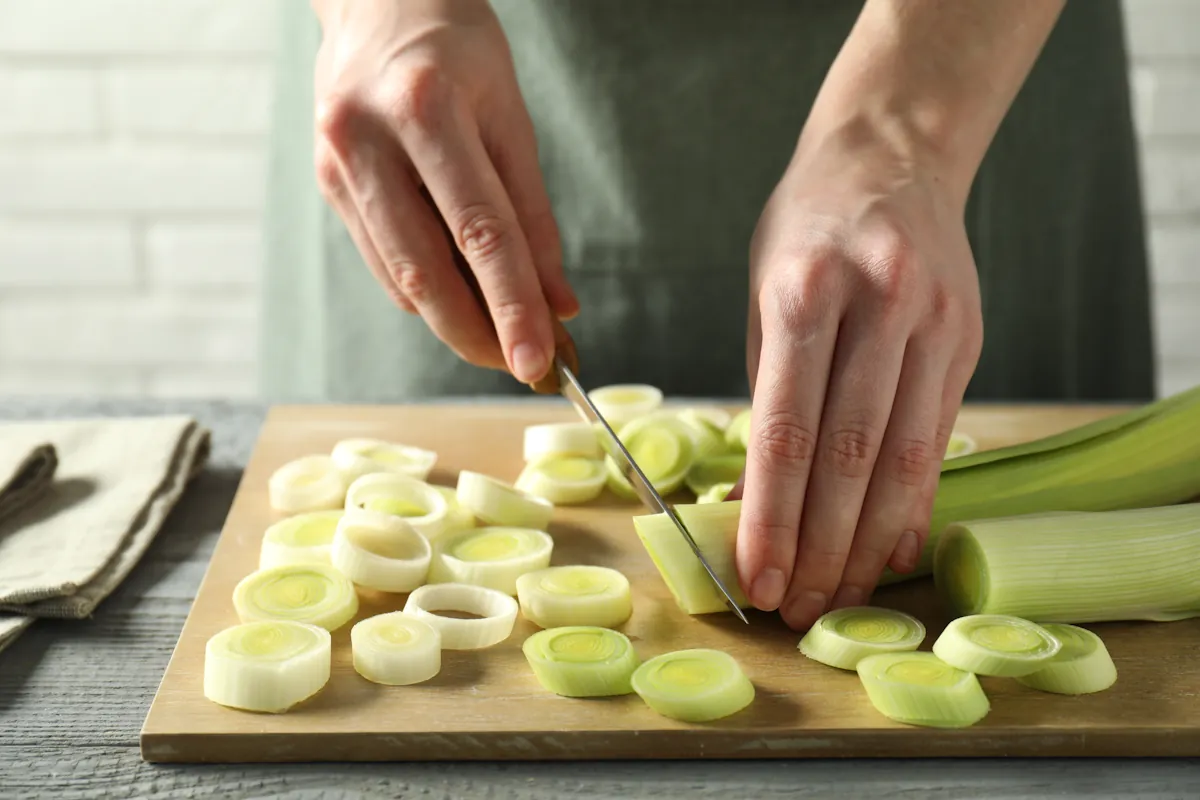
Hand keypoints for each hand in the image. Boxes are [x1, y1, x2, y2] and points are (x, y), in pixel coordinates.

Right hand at [310, 0, 577, 383]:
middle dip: (480, 334)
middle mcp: (368, 140)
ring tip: (505, 340)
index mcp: (426, 108)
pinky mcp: (326, 184)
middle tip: (527, 367)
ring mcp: (337, 165)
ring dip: (456, 323)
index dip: (513, 306)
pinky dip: (427, 291)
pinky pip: (383, 261)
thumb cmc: (458, 50)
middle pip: (427, 271)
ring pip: (400, 277)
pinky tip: (461, 297)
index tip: (543, 361)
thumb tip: (557, 304)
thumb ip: (533, 215)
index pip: (481, 232)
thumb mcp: (511, 117)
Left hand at [732, 122, 983, 630]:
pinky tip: (892, 552)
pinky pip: (938, 438)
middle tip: (799, 609)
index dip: (773, 515)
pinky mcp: (967, 339)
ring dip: (869, 542)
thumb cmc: (805, 231)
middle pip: (848, 455)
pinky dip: (912, 503)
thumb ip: (765, 395)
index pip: (786, 428)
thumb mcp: (761, 294)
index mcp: (804, 290)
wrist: (891, 155)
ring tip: (842, 598)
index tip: (759, 578)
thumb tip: (752, 502)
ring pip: (901, 457)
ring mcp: (933, 321)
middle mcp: (876, 304)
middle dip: (822, 546)